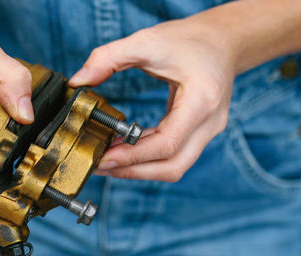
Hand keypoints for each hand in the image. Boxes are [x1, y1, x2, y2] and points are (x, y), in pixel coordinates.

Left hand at [69, 20, 235, 181]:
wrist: (222, 40)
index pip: (167, 144)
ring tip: (107, 159)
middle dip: (134, 171)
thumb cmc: (189, 40)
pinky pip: (174, 155)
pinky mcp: (200, 134)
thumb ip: (109, 57)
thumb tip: (78, 80)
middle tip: (100, 165)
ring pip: (175, 166)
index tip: (104, 158)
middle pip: (173, 166)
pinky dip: (148, 156)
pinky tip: (124, 148)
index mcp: (201, 101)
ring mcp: (208, 131)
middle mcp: (210, 123)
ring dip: (140, 168)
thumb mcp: (146, 41)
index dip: (133, 156)